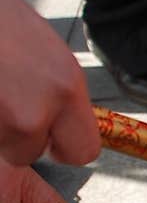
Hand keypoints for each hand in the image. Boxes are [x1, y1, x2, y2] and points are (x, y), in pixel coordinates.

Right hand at [0, 0, 99, 166]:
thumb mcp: (43, 48)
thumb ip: (55, 90)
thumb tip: (59, 118)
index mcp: (66, 84)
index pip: (82, 150)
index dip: (63, 145)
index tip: (49, 133)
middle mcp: (36, 108)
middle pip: (34, 154)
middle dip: (22, 142)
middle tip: (9, 109)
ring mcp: (1, 119)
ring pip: (3, 147)